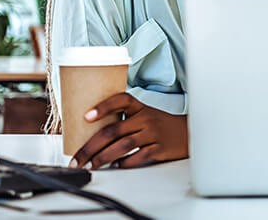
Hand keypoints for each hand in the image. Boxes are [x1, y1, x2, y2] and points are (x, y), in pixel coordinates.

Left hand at [69, 93, 187, 168]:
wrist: (189, 132)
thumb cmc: (161, 125)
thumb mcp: (145, 115)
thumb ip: (124, 121)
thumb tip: (92, 135)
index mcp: (140, 107)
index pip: (121, 100)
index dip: (103, 107)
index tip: (86, 116)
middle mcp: (146, 118)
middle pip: (114, 130)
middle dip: (91, 146)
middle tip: (77, 158)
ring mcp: (153, 134)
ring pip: (123, 146)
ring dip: (103, 157)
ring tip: (91, 165)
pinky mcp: (160, 149)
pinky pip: (138, 157)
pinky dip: (124, 163)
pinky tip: (115, 166)